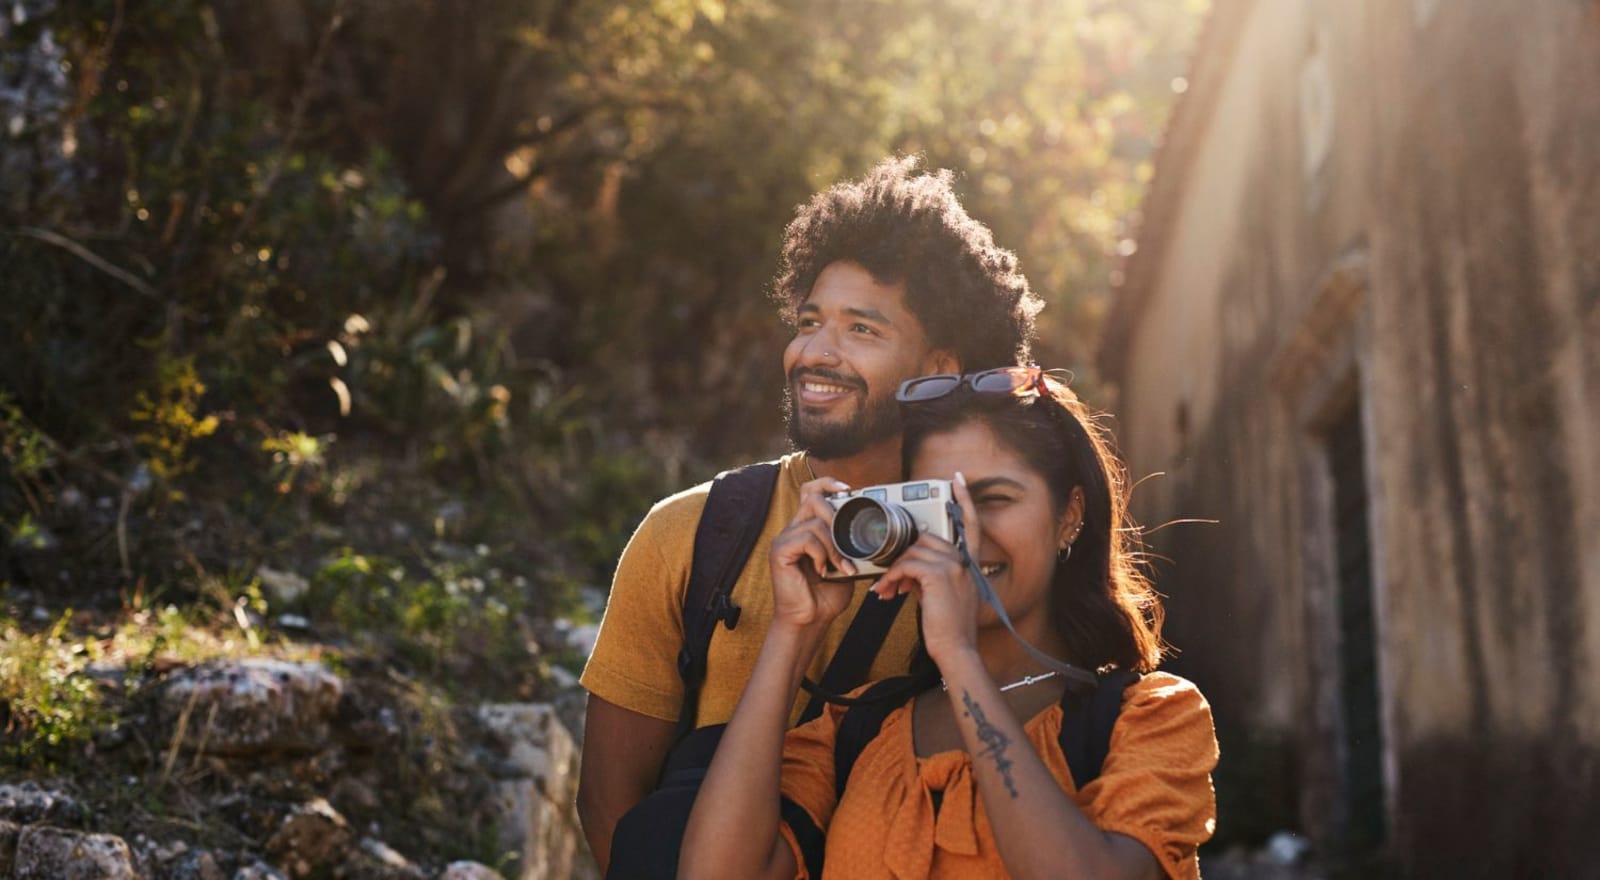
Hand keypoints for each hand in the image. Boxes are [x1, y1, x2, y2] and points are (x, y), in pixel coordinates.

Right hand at [769, 477, 857, 629]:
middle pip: (812, 498)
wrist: (810, 620)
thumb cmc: (826, 595)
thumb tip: (872, 530)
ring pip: (815, 522)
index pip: (811, 491)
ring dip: (835, 546)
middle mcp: (793, 529)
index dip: (827, 483)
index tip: (848, 489)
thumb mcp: (845, 564)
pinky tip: (822, 571)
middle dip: (836, 516)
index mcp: (807, 528)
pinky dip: (822, 554)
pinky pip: (807, 539)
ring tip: (841, 567)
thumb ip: (850, 544)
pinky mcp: (779, 551)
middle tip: (848, 542)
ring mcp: (784, 539)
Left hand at [871, 471, 983, 662]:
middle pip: (925, 539)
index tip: (958, 479)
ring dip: (893, 571)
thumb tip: (908, 569)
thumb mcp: (945, 595)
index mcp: (969, 563)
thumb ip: (932, 575)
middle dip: (903, 556)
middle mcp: (963, 560)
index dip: (965, 500)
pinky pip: (905, 565)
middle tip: (889, 580)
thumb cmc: (948, 628)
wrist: (956, 649)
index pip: (971, 524)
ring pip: (911, 552)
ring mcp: (952, 566)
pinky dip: (891, 578)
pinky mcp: (938, 575)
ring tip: (885, 591)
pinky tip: (886, 593)